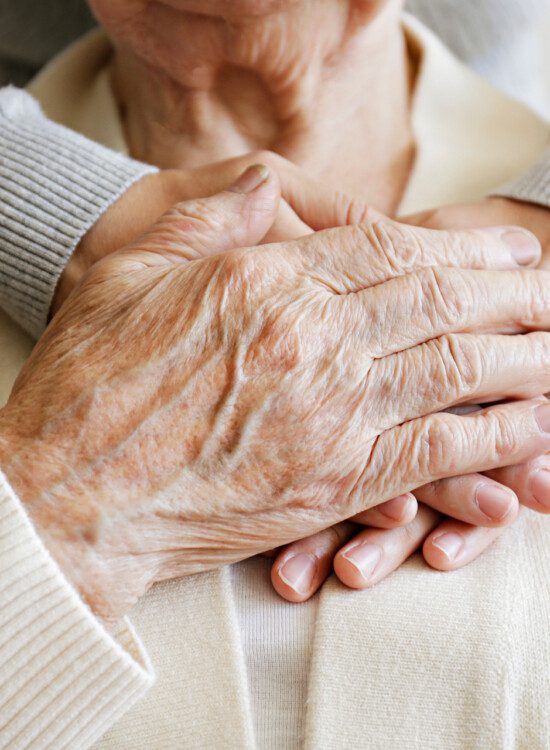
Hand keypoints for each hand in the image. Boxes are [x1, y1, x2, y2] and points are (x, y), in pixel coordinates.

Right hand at [13, 168, 548, 623]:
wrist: (70, 496)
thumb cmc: (89, 384)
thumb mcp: (127, 272)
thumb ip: (205, 223)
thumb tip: (262, 194)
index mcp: (263, 281)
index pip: (388, 250)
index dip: (457, 248)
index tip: (500, 250)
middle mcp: (310, 342)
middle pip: (438, 304)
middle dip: (508, 292)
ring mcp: (328, 415)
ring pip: (454, 372)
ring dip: (522, 357)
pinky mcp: (331, 483)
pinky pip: (435, 451)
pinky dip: (493, 437)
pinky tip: (532, 427)